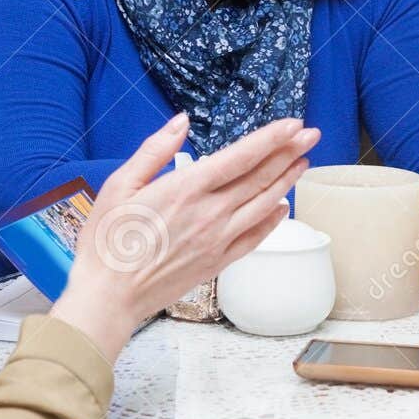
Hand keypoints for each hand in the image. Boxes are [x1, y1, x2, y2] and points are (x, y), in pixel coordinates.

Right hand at [51, 113, 318, 359]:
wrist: (108, 296)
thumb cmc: (107, 240)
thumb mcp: (120, 184)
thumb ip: (155, 149)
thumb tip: (181, 121)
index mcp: (186, 188)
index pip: (241, 156)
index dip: (271, 138)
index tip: (293, 124)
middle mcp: (210, 213)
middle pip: (260, 177)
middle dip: (289, 152)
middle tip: (311, 135)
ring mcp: (218, 240)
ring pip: (263, 204)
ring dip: (286, 181)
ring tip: (303, 162)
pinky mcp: (218, 262)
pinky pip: (255, 237)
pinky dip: (272, 220)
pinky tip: (281, 206)